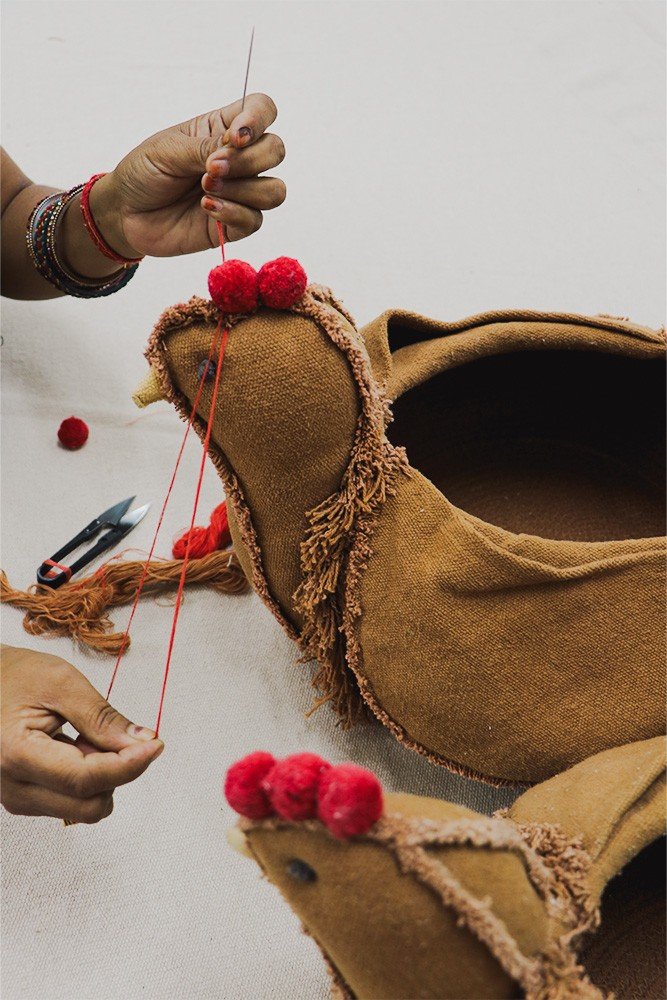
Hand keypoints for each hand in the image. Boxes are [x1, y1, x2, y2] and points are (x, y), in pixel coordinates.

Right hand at [1, 645, 162, 822]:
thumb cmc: (14, 676)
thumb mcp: (61, 682)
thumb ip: (102, 717)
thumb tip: (142, 742)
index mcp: (17, 755)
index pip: (87, 779)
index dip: (130, 765)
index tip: (154, 744)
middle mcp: (13, 787)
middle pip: (89, 805)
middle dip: (115, 772)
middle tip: (112, 734)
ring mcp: (17, 798)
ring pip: (84, 809)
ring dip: (101, 775)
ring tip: (82, 735)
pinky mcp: (25, 798)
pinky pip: (72, 802)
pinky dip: (87, 777)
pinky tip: (74, 747)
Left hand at [90, 94, 285, 258]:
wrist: (126, 213)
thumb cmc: (144, 172)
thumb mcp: (168, 149)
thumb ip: (205, 148)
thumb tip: (235, 151)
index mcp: (222, 129)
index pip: (262, 109)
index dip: (258, 119)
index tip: (233, 137)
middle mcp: (238, 159)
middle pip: (276, 150)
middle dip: (249, 160)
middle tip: (210, 169)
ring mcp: (240, 193)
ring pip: (275, 190)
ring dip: (243, 190)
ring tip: (205, 190)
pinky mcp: (235, 224)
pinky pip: (255, 220)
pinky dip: (233, 213)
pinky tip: (206, 208)